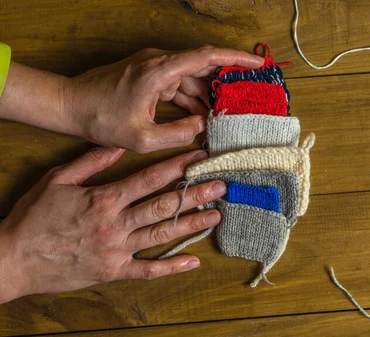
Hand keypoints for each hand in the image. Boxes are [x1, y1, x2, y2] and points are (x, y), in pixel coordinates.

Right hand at [0, 147, 224, 303]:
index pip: (149, 179)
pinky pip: (147, 271)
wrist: (13, 258)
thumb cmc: (33, 217)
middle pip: (163, 206)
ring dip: (191, 224)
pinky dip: (171, 267)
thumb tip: (119, 146)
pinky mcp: (113, 271)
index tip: (199, 159)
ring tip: (216, 215)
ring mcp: (117, 250)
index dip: (177, 167)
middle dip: (195, 194)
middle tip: (221, 186)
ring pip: (162, 235)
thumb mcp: (57, 180)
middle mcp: (116, 224)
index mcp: (104, 199)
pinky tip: (193, 262)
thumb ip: (90, 162)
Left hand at [64, 46, 263, 152]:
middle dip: (228, 80)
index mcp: (160, 71)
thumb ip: (179, 133)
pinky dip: (192, 100)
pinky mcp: (150, 77)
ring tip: (227, 116)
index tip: (258, 63)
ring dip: (209, 96)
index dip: (236, 58)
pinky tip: (203, 117)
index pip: (206, 57)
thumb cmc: (100, 119)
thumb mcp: (142, 137)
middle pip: (204, 66)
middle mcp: (160, 63)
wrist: (69, 106)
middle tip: (249, 95)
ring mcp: (155, 69)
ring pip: (192, 79)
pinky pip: (179, 86)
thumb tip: (205, 126)